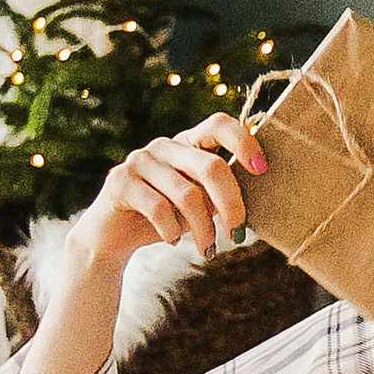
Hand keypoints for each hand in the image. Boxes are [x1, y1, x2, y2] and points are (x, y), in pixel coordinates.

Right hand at [69, 112, 263, 268]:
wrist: (112, 237)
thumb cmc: (164, 218)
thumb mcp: (198, 205)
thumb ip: (219, 194)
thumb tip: (251, 199)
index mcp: (187, 143)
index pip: (219, 125)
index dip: (244, 142)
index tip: (262, 169)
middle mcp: (164, 146)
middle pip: (210, 167)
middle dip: (231, 205)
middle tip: (236, 234)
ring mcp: (140, 161)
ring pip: (187, 195)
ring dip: (203, 229)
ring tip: (207, 248)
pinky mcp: (119, 182)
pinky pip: (158, 208)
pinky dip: (172, 230)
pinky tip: (174, 240)